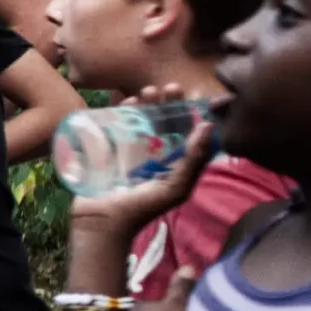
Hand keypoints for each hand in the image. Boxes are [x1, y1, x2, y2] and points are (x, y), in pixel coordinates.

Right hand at [70, 100, 214, 236]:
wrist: (101, 222)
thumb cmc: (141, 208)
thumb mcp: (176, 187)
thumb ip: (194, 159)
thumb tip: (209, 126)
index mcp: (172, 161)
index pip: (184, 130)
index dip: (189, 111)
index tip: (190, 94)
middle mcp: (152, 153)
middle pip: (162, 120)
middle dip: (167, 102)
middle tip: (168, 88)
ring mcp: (127, 150)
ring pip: (139, 118)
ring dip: (144, 103)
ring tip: (144, 93)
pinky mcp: (105, 149)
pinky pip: (113, 123)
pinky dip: (118, 109)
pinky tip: (123, 100)